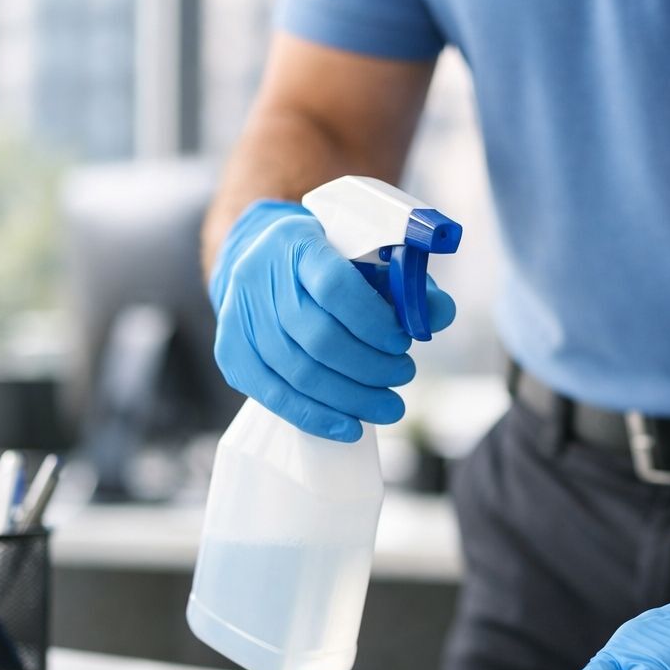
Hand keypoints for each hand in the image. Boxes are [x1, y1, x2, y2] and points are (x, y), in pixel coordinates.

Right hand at [210, 199, 455, 440]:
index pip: (334, 287)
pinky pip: (272, 395)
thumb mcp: (365, 254)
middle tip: (404, 376)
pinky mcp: (231, 352)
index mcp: (298, 243)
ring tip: (388, 405)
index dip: (372, 322)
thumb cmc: (325, 259)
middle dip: (370, 368)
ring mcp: (239, 317)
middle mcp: (259, 277)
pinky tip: (348, 426)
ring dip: (350, 398)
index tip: (402, 343)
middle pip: (318, 338)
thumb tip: (438, 315)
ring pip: (297, 372)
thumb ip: (407, 284)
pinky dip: (314, 416)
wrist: (260, 256)